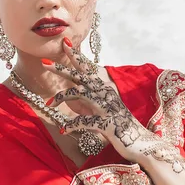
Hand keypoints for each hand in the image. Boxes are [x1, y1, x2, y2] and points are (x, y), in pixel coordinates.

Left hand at [42, 38, 159, 162]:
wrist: (140, 142)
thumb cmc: (119, 125)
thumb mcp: (104, 108)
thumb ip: (90, 99)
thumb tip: (74, 93)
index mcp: (104, 88)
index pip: (87, 68)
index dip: (76, 55)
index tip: (65, 42)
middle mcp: (104, 94)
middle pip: (79, 76)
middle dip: (61, 69)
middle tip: (44, 62)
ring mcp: (105, 108)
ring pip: (79, 94)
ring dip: (61, 97)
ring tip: (48, 104)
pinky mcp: (106, 124)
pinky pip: (84, 122)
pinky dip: (72, 125)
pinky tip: (64, 130)